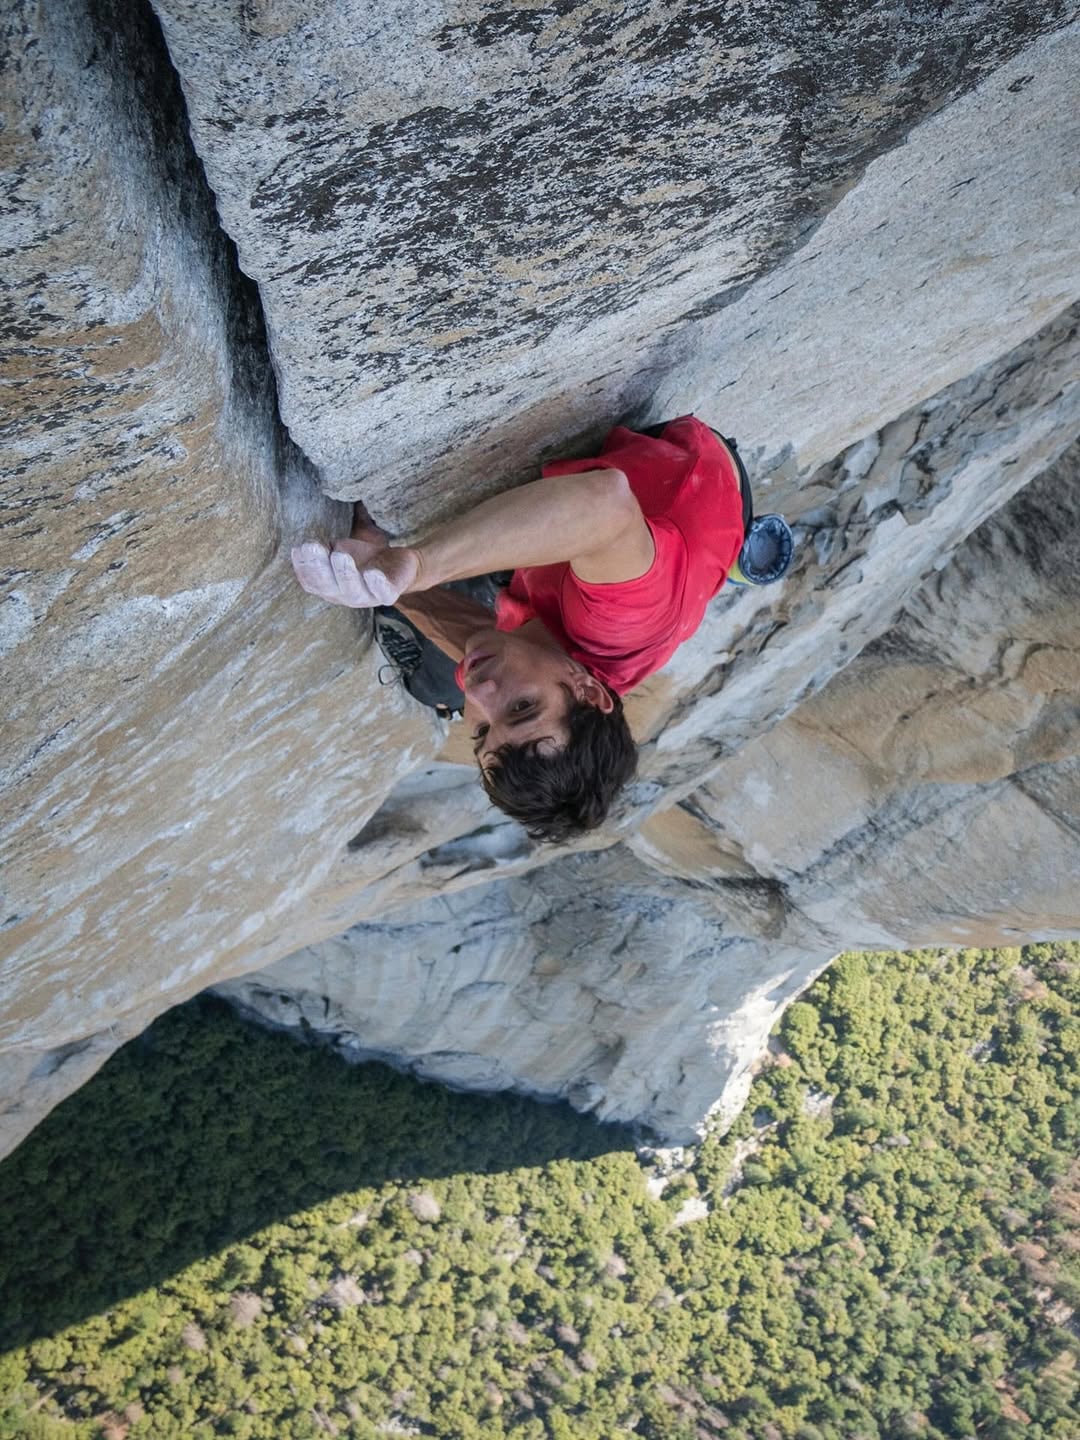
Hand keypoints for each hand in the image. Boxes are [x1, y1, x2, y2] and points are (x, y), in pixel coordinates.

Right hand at [290, 539, 419, 608]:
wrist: (396, 562)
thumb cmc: (363, 558)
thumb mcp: (339, 549)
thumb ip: (324, 549)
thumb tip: (304, 546)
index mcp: (330, 588)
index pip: (312, 582)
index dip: (304, 567)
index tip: (300, 548)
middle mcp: (346, 596)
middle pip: (329, 587)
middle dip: (320, 568)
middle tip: (313, 547)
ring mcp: (368, 597)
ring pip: (354, 591)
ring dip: (345, 574)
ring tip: (339, 555)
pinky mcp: (390, 594)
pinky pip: (384, 593)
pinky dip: (377, 584)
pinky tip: (372, 573)